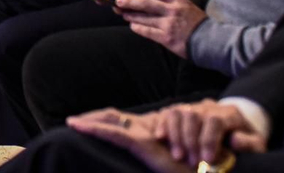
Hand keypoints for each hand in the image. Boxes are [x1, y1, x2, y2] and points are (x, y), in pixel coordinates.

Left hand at [68, 109, 192, 172]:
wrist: (210, 169)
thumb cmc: (192, 168)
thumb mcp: (165, 159)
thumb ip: (152, 150)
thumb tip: (148, 151)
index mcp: (148, 133)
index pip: (119, 120)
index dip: (102, 119)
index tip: (83, 122)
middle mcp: (145, 130)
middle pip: (112, 116)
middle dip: (91, 118)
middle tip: (72, 122)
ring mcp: (144, 135)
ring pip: (110, 121)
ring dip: (90, 124)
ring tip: (72, 124)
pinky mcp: (144, 144)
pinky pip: (114, 133)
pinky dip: (95, 128)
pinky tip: (78, 126)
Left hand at [116, 0, 205, 57]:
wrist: (211, 42)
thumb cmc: (197, 24)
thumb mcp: (187, 6)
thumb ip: (171, 3)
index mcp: (178, 1)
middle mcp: (172, 11)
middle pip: (145, 2)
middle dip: (129, 1)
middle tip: (118, 1)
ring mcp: (168, 25)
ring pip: (143, 17)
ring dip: (131, 16)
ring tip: (124, 14)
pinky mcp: (166, 38)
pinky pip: (147, 31)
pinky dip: (138, 28)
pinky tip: (133, 26)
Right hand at [158, 100, 264, 164]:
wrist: (237, 124)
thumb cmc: (246, 138)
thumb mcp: (256, 143)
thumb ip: (249, 143)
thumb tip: (234, 141)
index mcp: (229, 113)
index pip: (214, 121)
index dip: (208, 140)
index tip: (207, 159)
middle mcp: (208, 106)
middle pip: (193, 116)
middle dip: (190, 141)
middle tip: (192, 162)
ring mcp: (193, 106)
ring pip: (178, 112)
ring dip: (175, 135)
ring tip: (178, 156)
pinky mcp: (181, 109)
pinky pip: (167, 112)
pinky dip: (162, 124)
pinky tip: (161, 138)